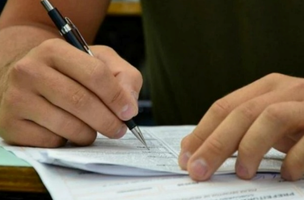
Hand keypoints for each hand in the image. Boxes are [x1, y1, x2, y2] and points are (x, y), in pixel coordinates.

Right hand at [0, 38, 141, 146]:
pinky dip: (67, 141)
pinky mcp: (12, 125)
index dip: (117, 97)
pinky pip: (51, 142)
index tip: (129, 112)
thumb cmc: (69, 72)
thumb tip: (129, 106)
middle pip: (81, 102)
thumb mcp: (99, 61)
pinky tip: (67, 131)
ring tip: (92, 129)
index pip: (95, 74)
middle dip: (108, 121)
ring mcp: (17, 99)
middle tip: (119, 129)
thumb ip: (123, 77)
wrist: (27, 80)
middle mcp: (30, 71)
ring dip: (89, 134)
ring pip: (68, 126)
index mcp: (54, 50)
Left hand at [178, 73, 303, 180]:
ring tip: (241, 173)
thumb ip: (237, 130)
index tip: (185, 158)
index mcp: (264, 88)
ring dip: (250, 147)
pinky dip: (295, 158)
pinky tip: (287, 174)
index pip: (223, 107)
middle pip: (240, 114)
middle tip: (198, 172)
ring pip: (269, 117)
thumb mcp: (266, 123)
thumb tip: (193, 149)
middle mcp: (284, 90)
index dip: (201, 132)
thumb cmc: (301, 123)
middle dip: (214, 144)